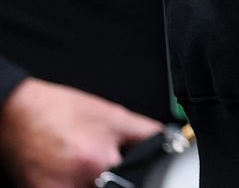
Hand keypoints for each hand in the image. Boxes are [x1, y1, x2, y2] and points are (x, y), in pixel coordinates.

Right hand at [0, 77, 163, 187]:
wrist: (17, 112)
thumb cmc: (60, 111)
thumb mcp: (112, 115)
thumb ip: (144, 131)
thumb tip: (170, 139)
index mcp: (100, 160)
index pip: (134, 179)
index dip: (135, 173)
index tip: (129, 167)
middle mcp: (78, 181)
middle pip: (111, 187)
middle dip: (113, 177)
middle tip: (99, 159)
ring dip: (92, 182)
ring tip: (82, 163)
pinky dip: (72, 184)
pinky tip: (68, 169)